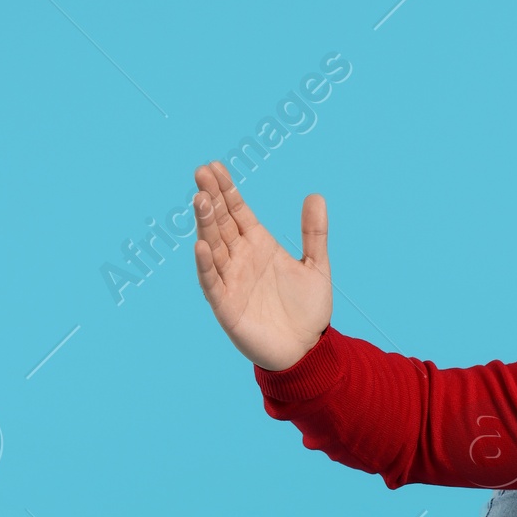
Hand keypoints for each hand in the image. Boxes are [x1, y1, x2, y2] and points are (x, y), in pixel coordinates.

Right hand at [192, 161, 330, 369]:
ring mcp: (231, 281)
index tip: (214, 166)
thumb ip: (315, 234)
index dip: (226, 190)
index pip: (237, 212)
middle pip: (221, 223)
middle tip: (201, 173)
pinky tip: (200, 246)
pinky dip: (205, 266)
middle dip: (211, 199)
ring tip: (199, 199)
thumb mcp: (316, 266)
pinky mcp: (226, 307)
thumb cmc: (308, 310)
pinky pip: (212, 283)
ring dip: (205, 225)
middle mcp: (240, 259)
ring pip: (213, 247)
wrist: (307, 351)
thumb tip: (316, 196)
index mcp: (259, 245)